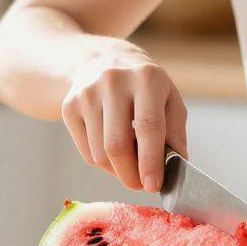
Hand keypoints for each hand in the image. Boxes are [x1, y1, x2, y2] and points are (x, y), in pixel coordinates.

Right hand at [60, 45, 186, 191]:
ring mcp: (87, 93)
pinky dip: (102, 163)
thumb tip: (177, 166)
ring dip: (117, 171)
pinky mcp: (69, 107)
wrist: (104, 60)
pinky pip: (86, 152)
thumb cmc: (145, 87)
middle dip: (130, 175)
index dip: (151, 160)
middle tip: (141, 185)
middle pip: (117, 145)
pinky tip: (113, 152)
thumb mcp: (170, 100)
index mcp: (146, 78)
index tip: (154, 185)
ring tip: (131, 166)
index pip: (148, 126)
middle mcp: (113, 81)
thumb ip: (175, 133)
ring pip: (99, 154)